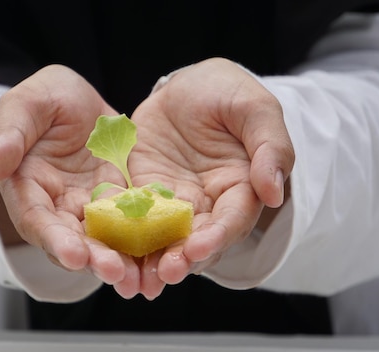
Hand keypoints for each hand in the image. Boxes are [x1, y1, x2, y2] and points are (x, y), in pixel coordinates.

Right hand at [0, 65, 140, 297]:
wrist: (79, 99)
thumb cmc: (45, 99)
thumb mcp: (26, 105)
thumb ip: (8, 135)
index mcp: (27, 187)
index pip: (37, 220)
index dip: (54, 239)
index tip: (72, 255)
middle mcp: (57, 206)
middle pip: (73, 240)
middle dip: (92, 259)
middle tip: (115, 273)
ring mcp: (90, 207)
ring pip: (104, 240)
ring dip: (120, 260)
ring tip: (138, 277)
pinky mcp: (119, 201)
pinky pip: (133, 223)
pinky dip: (145, 240)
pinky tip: (164, 252)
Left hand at [128, 58, 294, 298]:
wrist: (187, 85)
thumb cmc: (227, 93)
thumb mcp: (256, 108)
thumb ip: (271, 147)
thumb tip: (273, 193)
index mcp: (238, 188)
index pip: (231, 220)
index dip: (217, 236)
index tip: (198, 248)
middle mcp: (204, 204)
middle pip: (194, 239)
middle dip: (181, 259)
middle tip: (165, 273)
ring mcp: (169, 200)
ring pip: (160, 237)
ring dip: (148, 260)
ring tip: (135, 278)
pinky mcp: (138, 191)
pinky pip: (126, 215)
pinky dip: (117, 234)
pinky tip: (105, 248)